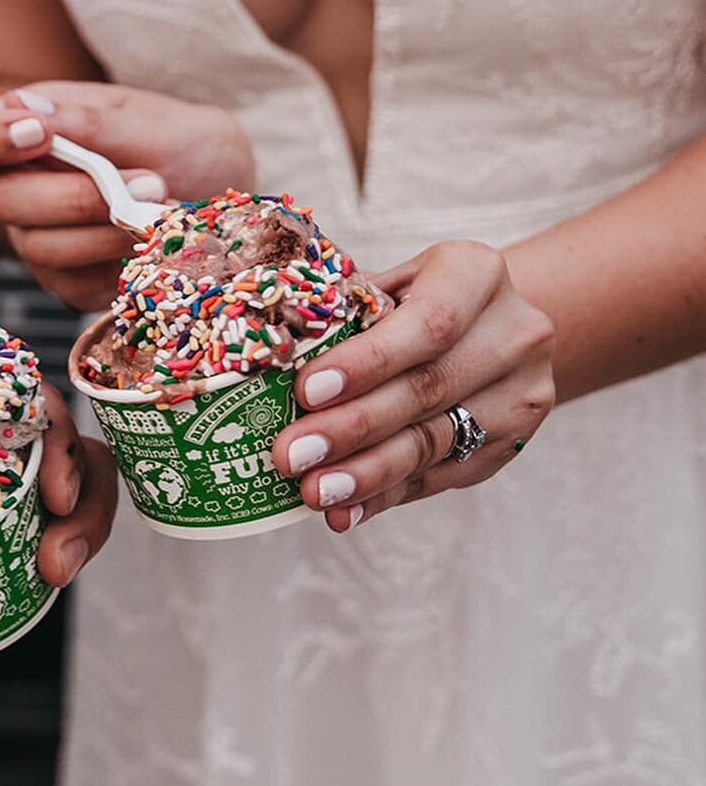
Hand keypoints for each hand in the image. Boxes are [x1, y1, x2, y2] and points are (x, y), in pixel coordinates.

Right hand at [0, 81, 254, 309]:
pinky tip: (152, 245)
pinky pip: (74, 284)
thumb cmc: (186, 148)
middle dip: (77, 195)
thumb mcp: (155, 123)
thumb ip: (93, 122)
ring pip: (41, 246)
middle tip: (148, 181)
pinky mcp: (68, 282)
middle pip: (6, 200)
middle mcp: (21, 187)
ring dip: (105, 231)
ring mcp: (41, 238)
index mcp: (27, 133)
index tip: (37, 134)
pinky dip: (119, 264)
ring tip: (161, 213)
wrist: (229, 198)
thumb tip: (26, 108)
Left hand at [272, 241, 555, 530]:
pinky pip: (439, 477)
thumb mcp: (388, 282)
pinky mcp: (510, 443)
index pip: (428, 322)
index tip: (307, 391)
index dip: (368, 361)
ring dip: (365, 475)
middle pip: (427, 389)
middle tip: (291, 456)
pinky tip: (343, 511)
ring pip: (434, 442)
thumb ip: (343, 309)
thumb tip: (266, 349)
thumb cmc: (415, 298)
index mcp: (476, 274)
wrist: (494, 326)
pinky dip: (384, 496)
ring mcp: (520, 393)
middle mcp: (513, 332)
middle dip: (351, 428)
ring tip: (311, 491)